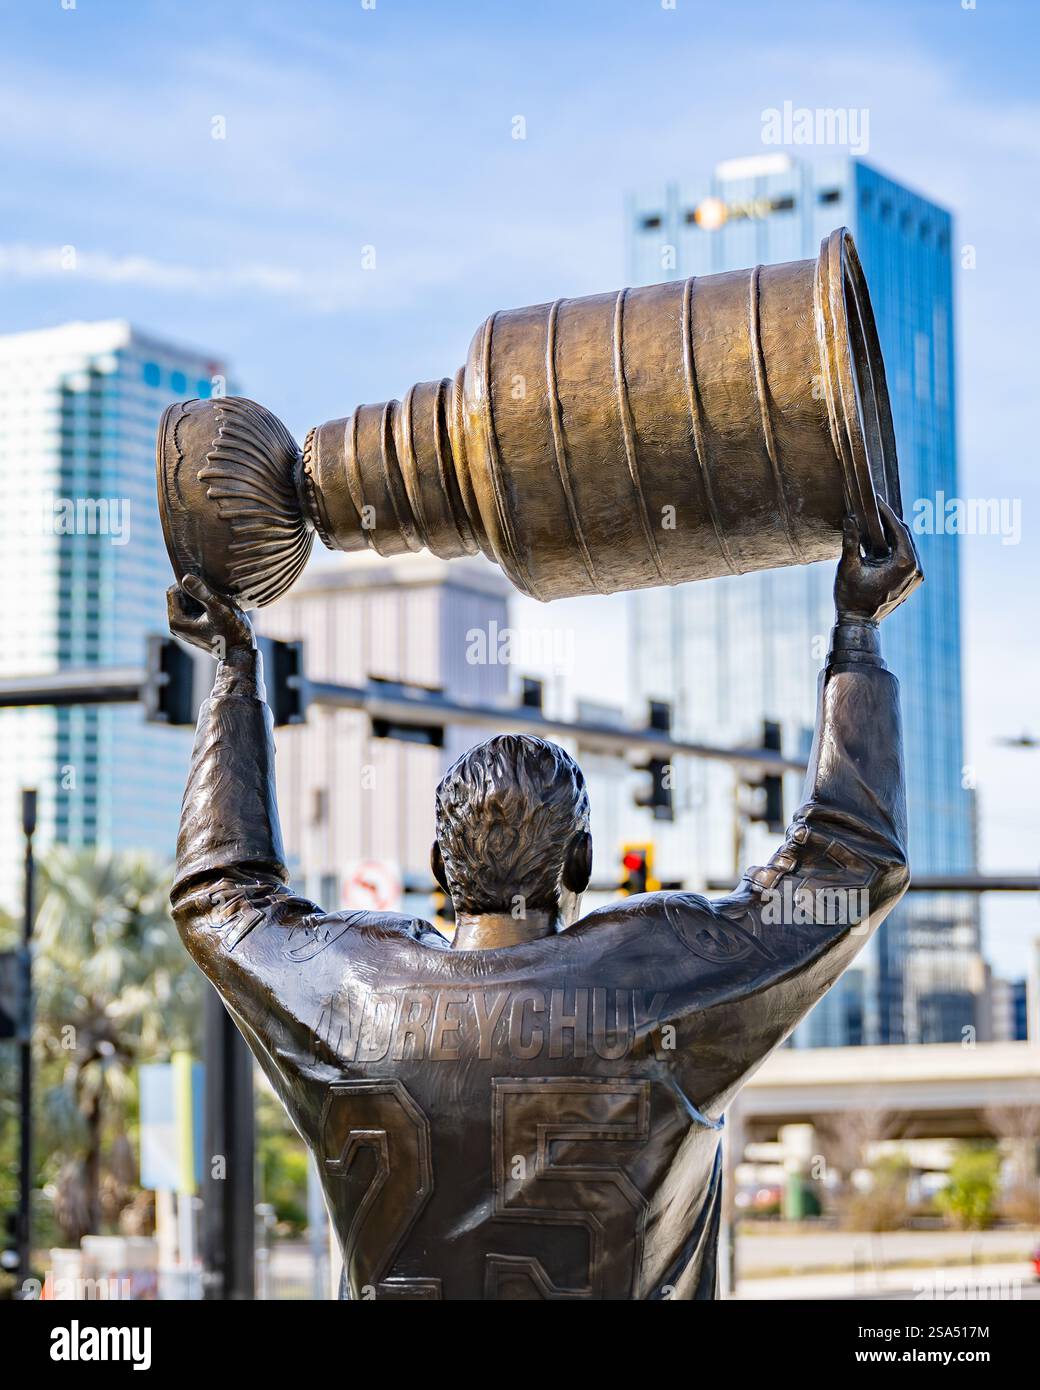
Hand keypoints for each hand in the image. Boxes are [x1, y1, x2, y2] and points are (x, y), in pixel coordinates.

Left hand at [167, 575, 254, 659]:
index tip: (205, 583)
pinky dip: (204, 606)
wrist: (242, 654)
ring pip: (188, 604)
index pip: (173, 592)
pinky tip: (218, 607)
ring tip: (217, 600)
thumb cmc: (232, 631)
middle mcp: (177, 627)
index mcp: (176, 622)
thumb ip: (202, 591)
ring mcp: (185, 630)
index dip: (188, 584)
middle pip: (179, 598)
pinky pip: (195, 612)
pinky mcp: (194, 631)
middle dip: (194, 591)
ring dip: (201, 598)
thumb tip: (186, 577)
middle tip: (213, 591)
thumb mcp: (218, 607)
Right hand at [834, 498, 922, 623]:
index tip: (876, 501)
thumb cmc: (852, 597)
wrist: (859, 623)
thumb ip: (850, 541)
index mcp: (905, 564)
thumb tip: (849, 519)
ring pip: (906, 546)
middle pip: (905, 536)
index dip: (887, 513)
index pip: (899, 530)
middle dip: (889, 522)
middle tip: (875, 509)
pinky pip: (905, 558)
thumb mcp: (848, 567)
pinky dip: (894, 547)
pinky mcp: (911, 581)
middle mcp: (916, 569)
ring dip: (891, 534)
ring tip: (876, 521)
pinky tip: (880, 540)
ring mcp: (916, 577)